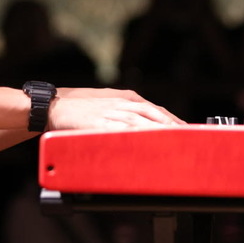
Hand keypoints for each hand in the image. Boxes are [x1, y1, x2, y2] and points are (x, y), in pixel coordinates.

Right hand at [50, 87, 183, 130]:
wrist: (54, 107)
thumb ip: (128, 111)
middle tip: (188, 139)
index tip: (188, 131)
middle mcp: (121, 104)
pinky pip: (120, 130)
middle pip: (153, 115)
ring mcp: (110, 113)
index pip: (156, 110)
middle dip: (171, 126)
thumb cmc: (82, 108)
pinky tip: (144, 143)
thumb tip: (147, 124)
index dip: (173, 120)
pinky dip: (134, 136)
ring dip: (158, 131)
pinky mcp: (98, 123)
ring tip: (174, 142)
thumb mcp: (109, 103)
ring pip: (140, 122)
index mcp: (126, 99)